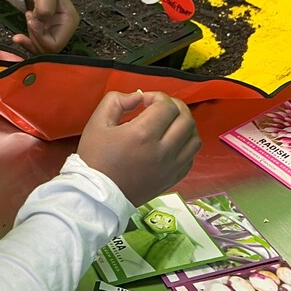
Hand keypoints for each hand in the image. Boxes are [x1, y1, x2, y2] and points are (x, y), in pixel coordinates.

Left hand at [11, 0, 78, 54]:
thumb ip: (45, 7)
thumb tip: (43, 21)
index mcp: (70, 20)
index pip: (56, 44)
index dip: (40, 36)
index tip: (31, 21)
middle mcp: (65, 29)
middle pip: (48, 49)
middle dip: (34, 36)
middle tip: (29, 17)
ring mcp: (56, 32)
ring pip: (42, 49)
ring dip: (30, 38)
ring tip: (28, 17)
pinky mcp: (46, 33)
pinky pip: (37, 46)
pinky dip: (27, 42)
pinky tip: (20, 35)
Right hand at [76, 90, 200, 205]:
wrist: (97, 193)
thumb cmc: (95, 158)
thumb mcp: (97, 122)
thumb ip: (116, 101)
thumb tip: (137, 97)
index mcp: (143, 134)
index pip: (167, 106)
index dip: (157, 96)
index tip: (144, 100)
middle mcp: (163, 151)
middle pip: (186, 119)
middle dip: (175, 106)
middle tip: (160, 106)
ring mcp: (171, 167)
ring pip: (195, 138)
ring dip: (185, 124)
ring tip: (170, 122)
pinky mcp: (173, 179)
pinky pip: (192, 157)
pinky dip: (186, 144)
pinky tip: (172, 141)